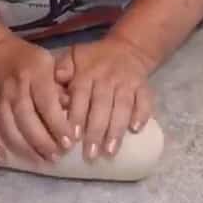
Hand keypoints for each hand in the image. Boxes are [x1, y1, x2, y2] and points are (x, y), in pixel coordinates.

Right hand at [0, 35, 72, 164]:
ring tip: (40, 161)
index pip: (46, 102)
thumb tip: (71, 108)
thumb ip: (62, 85)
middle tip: (57, 156)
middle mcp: (14, 87)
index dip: (57, 124)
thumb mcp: (51, 63)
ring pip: (8, 127)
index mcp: (35, 73)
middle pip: (26, 118)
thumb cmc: (30, 61)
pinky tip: (1, 159)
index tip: (70, 141)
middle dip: (42, 140)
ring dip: (24, 148)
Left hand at [54, 33, 156, 159]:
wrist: (128, 49)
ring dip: (117, 130)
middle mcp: (108, 77)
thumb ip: (62, 68)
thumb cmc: (93, 59)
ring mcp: (127, 82)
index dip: (77, 116)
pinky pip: (145, 101)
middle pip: (102, 105)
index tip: (73, 137)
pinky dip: (142, 114)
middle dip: (96, 131)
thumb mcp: (74, 56)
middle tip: (90, 154)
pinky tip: (136, 130)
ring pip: (123, 106)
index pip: (81, 95)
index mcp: (87, 72)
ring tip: (110, 151)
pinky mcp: (144, 87)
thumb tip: (57, 79)